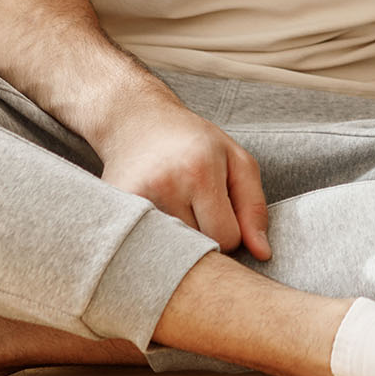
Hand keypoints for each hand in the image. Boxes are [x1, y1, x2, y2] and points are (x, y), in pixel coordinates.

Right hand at [94, 95, 271, 260]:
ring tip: (175, 213)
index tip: (220, 214)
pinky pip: (140, 248)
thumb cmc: (193, 142)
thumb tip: (262, 253)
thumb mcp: (237, 161)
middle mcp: (164, 185)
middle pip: (196, 249)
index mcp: (200, 172)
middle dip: (203, 239)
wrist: (137, 121)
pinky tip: (154, 220)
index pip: (226, 238)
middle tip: (196, 213)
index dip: (230, 233)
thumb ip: (254, 208)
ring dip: (176, 243)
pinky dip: (151, 243)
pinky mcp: (112, 208)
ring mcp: (133, 198)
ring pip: (169, 253)